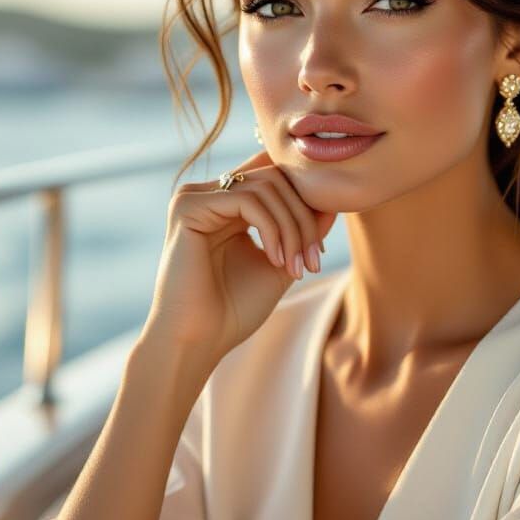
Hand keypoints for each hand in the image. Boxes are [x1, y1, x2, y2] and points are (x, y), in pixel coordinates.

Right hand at [137, 147, 337, 368]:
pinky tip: (274, 260)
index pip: (275, 180)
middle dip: (303, 219)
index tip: (317, 253)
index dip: (305, 207)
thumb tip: (331, 203)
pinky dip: (272, 229)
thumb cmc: (234, 310)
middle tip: (312, 261)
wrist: (197, 341)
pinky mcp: (188, 207)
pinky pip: (247, 200)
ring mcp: (194, 197)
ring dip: (292, 228)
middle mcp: (208, 194)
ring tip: (296, 268)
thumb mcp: (281, 262)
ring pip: (266, 187)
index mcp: (225, 205)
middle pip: (275, 178)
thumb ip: (303, 231)